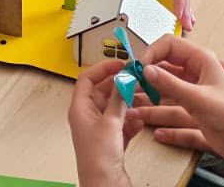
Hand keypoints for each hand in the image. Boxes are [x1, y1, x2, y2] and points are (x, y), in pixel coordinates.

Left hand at [68, 59, 141, 186]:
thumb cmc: (98, 160)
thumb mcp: (110, 123)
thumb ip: (118, 98)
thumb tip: (123, 77)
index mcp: (80, 109)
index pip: (87, 79)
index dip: (103, 69)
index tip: (120, 64)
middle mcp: (89, 117)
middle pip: (104, 92)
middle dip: (121, 85)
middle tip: (137, 78)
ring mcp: (101, 130)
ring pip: (116, 108)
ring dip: (129, 103)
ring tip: (143, 97)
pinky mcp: (112, 142)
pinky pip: (123, 123)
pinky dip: (132, 120)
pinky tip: (141, 120)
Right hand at [136, 35, 223, 164]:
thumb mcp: (199, 99)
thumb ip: (171, 84)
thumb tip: (147, 70)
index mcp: (202, 59)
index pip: (170, 44)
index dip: (152, 52)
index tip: (140, 66)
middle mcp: (194, 70)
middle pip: (164, 61)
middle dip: (147, 69)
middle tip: (132, 79)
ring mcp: (190, 86)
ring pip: (163, 80)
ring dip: (148, 86)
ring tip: (132, 95)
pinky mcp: (188, 102)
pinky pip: (166, 95)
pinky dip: (154, 100)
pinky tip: (143, 108)